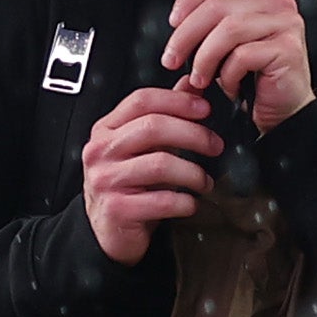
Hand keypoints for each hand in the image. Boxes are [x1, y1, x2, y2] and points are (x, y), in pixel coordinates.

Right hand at [80, 81, 234, 263]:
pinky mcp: (116, 209)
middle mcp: (101, 151)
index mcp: (106, 129)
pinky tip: (190, 203)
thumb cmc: (127, 185)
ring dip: (193, 173)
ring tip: (204, 181)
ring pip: (161, 164)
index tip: (205, 108)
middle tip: (215, 146)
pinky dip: (185, 202)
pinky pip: (162, 200)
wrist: (107, 231)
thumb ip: (165, 115)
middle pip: (153, 127)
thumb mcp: (141, 147)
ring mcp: (105, 180)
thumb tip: (191, 84)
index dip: (178, 100)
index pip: (142, 100)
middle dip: (194, 134)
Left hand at [160, 0, 312, 133]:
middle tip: (173, 59)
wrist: (284, 112)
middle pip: (217, 5)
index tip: (174, 22)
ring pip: (228, 29)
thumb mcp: (223, 40)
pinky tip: (230, 86)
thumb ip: (210, 4)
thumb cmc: (255, 78)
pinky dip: (228, 75)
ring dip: (204, 58)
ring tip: (200, 78)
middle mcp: (276, 4)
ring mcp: (285, 24)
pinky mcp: (288, 48)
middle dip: (186, 36)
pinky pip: (243, 55)